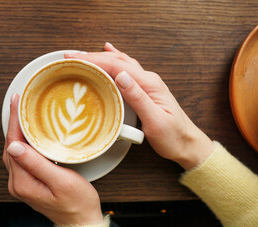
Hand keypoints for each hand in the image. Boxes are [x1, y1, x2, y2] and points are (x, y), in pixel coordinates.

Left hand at [2, 93, 102, 225]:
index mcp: (23, 182)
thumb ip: (37, 164)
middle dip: (14, 122)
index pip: (13, 144)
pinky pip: (21, 157)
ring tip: (22, 112)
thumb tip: (14, 146)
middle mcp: (18, 183)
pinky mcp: (28, 181)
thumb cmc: (77, 203)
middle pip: (10, 145)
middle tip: (19, 102)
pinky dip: (23, 141)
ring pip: (14, 150)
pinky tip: (29, 133)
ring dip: (17, 131)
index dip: (14, 121)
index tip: (16, 101)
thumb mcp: (61, 182)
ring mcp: (22, 183)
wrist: (81, 220)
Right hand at [65, 43, 213, 169]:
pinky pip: (125, 69)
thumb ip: (138, 97)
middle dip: (92, 56)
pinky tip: (108, 52)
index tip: (75, 59)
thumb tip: (121, 75)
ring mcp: (146, 83)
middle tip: (70, 56)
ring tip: (81, 54)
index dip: (94, 60)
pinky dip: (114, 59)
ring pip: (120, 62)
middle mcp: (147, 79)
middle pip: (117, 60)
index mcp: (149, 84)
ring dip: (100, 57)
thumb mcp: (155, 121)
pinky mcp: (143, 90)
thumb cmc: (173, 136)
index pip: (117, 66)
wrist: (187, 144)